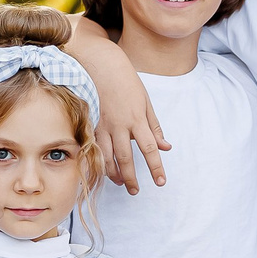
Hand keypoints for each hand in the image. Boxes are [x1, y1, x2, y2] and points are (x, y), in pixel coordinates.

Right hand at [66, 30, 167, 192]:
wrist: (101, 65)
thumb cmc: (127, 82)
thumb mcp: (146, 102)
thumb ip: (155, 127)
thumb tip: (166, 147)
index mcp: (137, 119)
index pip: (149, 148)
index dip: (155, 167)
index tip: (160, 181)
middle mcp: (119, 125)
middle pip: (126, 158)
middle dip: (132, 177)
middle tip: (136, 192)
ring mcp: (102, 125)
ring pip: (107, 156)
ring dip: (114, 173)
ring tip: (121, 184)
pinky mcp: (90, 124)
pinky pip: (95, 148)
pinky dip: (99, 162)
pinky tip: (104, 170)